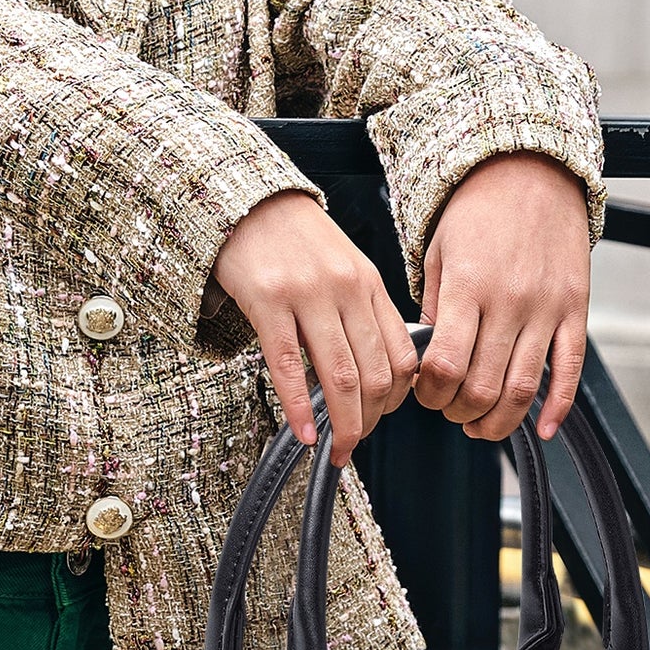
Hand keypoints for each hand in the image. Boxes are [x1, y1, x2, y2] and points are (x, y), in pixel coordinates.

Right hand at [213, 190, 417, 465]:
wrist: (246, 201)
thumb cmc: (293, 240)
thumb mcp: (344, 268)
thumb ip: (363, 312)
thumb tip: (378, 370)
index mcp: (369, 284)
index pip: (402, 356)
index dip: (397, 400)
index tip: (380, 420)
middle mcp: (345, 289)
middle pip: (375, 374)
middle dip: (369, 422)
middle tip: (353, 445)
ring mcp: (307, 295)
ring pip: (340, 377)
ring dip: (343, 424)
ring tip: (335, 449)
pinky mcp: (268, 302)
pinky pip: (290, 366)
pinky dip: (299, 408)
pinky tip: (304, 433)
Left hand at [414, 152, 591, 440]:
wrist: (530, 169)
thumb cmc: (477, 211)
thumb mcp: (438, 254)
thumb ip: (436, 310)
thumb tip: (431, 364)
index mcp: (468, 287)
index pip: (443, 365)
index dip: (429, 394)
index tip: (424, 394)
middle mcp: (510, 301)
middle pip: (482, 387)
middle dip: (458, 412)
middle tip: (450, 409)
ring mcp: (547, 308)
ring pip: (523, 390)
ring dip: (498, 422)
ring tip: (480, 425)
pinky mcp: (575, 310)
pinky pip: (570, 370)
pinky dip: (557, 408)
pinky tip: (544, 430)